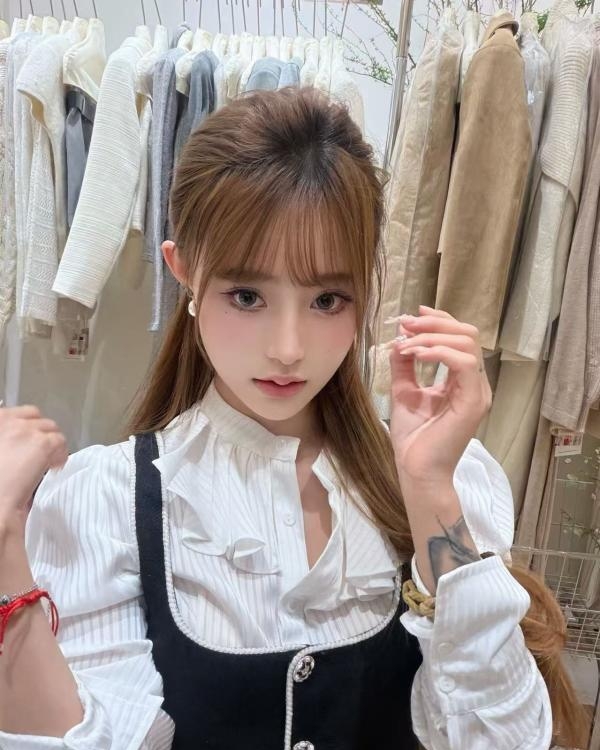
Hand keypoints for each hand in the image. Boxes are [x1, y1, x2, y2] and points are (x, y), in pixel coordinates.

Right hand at [0, 406, 67, 533]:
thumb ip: (6, 440)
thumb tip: (17, 443)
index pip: (18, 413)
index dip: (26, 426)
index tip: (28, 440)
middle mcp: (8, 420)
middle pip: (35, 416)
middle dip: (40, 431)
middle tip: (40, 451)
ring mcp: (26, 430)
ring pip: (51, 428)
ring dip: (51, 443)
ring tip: (48, 460)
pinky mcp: (43, 443)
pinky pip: (61, 442)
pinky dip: (60, 454)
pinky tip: (53, 468)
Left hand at [388, 305, 491, 486]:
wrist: (416, 470)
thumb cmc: (414, 438)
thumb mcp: (404, 392)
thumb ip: (404, 365)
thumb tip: (399, 338)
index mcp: (462, 380)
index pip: (459, 338)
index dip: (438, 321)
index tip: (411, 316)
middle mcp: (475, 383)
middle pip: (467, 334)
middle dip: (434, 323)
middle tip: (406, 325)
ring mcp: (478, 392)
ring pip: (467, 344)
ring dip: (432, 337)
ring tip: (407, 344)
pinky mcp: (473, 402)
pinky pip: (463, 363)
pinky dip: (439, 352)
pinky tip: (417, 355)